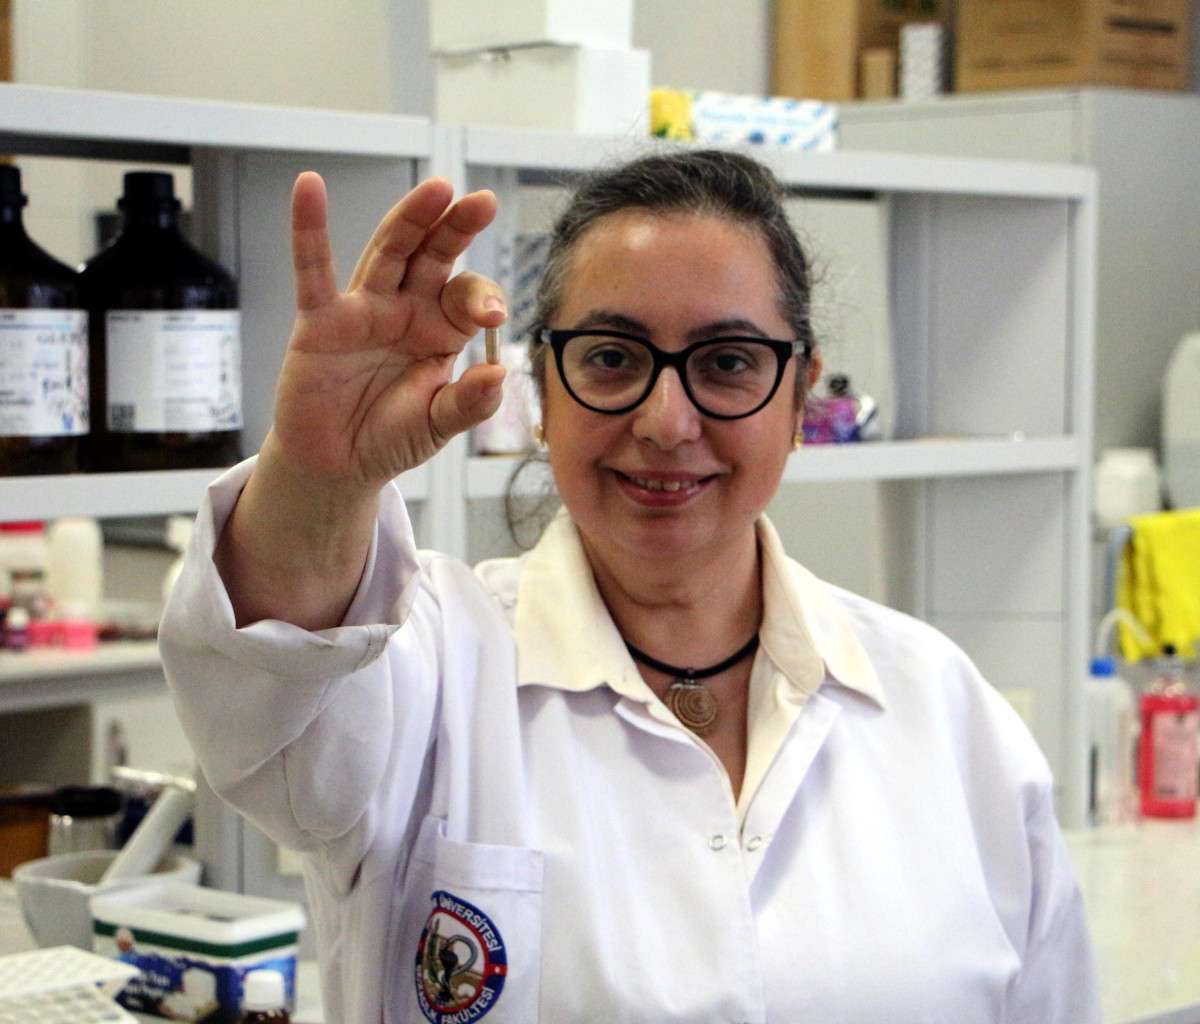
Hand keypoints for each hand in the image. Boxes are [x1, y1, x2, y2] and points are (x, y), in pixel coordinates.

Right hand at [271, 172, 507, 491]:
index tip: (491, 317)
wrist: (338, 466)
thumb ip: (469, 403)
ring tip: (436, 190)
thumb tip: (497, 374)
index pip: (467, 296)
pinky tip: (309, 189)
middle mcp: (406, 310)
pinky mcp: (320, 321)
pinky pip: (313, 271)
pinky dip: (309, 229)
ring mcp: (364, 310)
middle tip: (481, 203)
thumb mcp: (439, 426)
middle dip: (456, 229)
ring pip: (389, 252)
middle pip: (434, 256)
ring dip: (410, 219)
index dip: (481, 299)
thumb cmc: (390, 438)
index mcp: (441, 330)